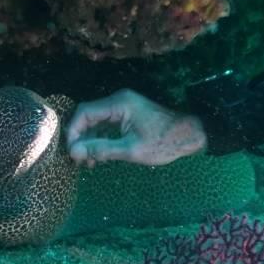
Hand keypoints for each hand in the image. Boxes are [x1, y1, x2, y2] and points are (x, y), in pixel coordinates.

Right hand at [66, 88, 206, 167]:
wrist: (191, 135)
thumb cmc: (164, 142)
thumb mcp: (131, 150)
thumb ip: (101, 149)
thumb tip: (74, 152)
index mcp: (118, 104)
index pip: (84, 113)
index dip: (73, 132)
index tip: (72, 152)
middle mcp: (117, 101)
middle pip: (87, 116)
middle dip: (80, 138)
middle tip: (78, 160)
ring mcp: (122, 107)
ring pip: (95, 122)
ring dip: (89, 141)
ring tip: (89, 162)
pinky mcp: (126, 115)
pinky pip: (105, 124)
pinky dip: (99, 139)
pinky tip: (99, 156)